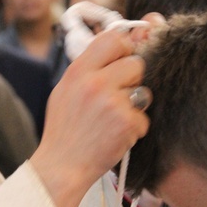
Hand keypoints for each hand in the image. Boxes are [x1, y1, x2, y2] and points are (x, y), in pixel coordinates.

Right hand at [30, 25, 150, 206]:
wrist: (62, 167)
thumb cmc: (65, 130)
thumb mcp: (66, 90)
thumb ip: (91, 68)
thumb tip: (124, 42)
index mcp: (78, 71)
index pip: (113, 39)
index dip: (124, 48)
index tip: (122, 60)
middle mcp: (95, 83)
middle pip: (136, 64)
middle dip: (132, 80)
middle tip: (117, 98)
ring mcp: (113, 103)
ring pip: (143, 91)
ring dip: (135, 105)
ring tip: (113, 120)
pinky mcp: (127, 123)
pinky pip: (144, 117)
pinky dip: (135, 129)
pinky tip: (116, 136)